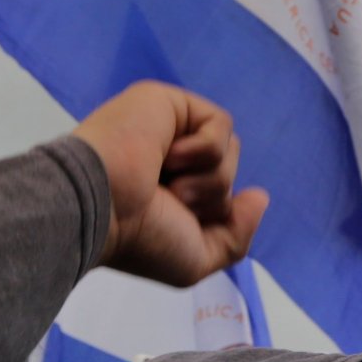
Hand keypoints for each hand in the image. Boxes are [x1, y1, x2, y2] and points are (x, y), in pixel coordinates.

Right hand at [71, 82, 267, 286]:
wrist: (101, 209)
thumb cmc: (140, 238)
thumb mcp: (195, 259)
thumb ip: (236, 236)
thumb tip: (260, 197)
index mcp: (170, 191)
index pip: (222, 195)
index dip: (216, 214)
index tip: (182, 222)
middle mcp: (169, 160)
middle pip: (230, 171)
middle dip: (212, 197)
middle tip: (171, 202)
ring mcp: (168, 128)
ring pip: (230, 150)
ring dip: (207, 179)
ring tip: (166, 183)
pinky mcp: (168, 101)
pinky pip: (220, 125)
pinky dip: (204, 150)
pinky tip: (167, 156)